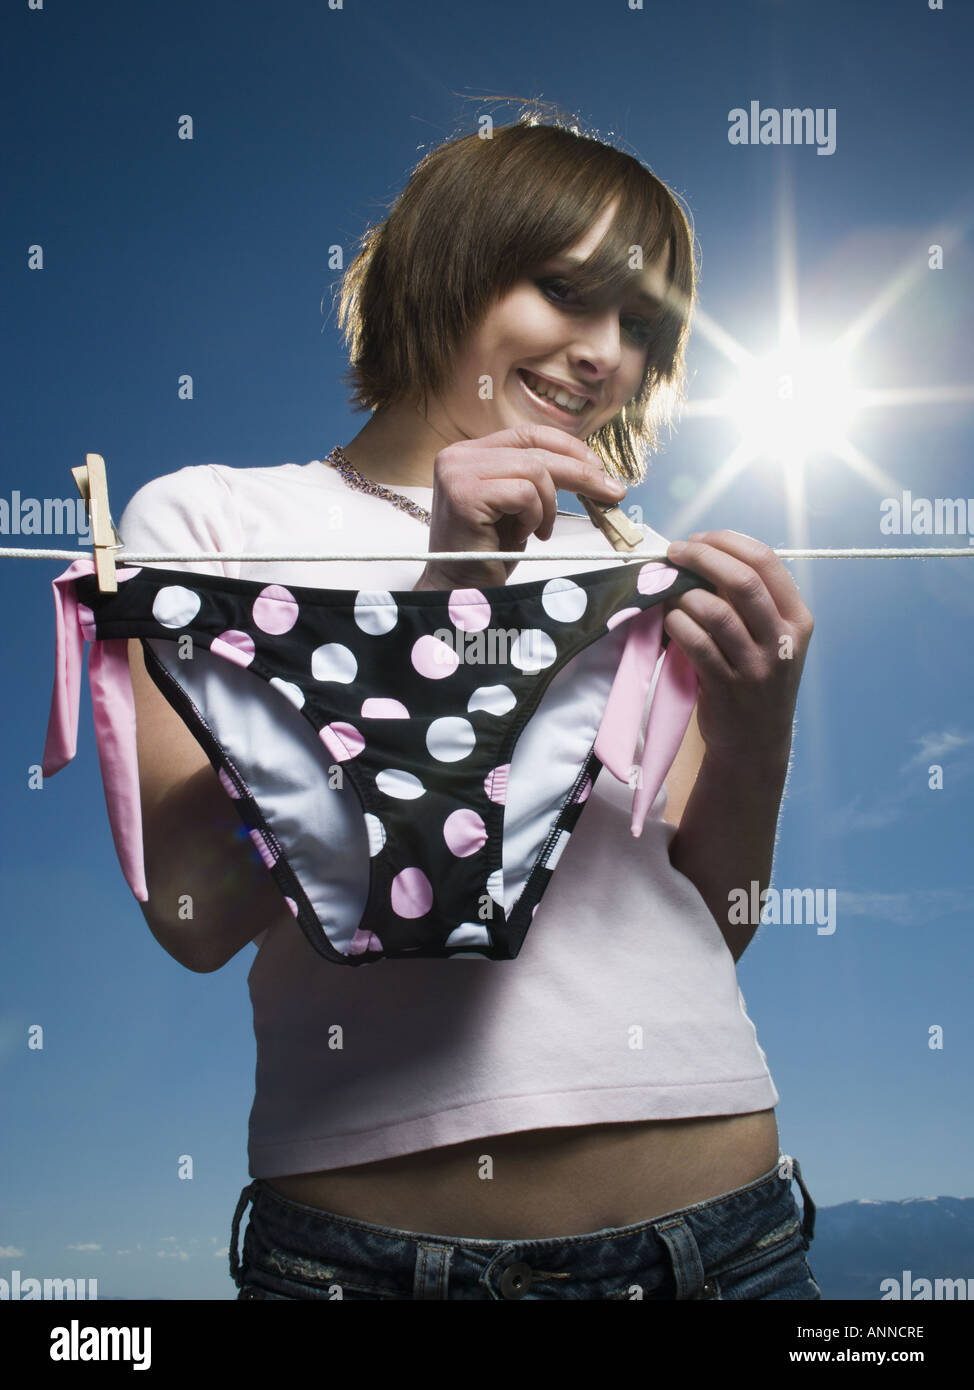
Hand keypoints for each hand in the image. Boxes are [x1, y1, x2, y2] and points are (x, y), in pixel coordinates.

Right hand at [415, 424, 625, 589]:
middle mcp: (458, 457)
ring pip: (533, 470)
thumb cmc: (488, 554)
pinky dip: (534, 517)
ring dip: (549, 506)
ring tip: (539, 532)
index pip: (528, 434)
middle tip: (612, 493)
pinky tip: (522, 536)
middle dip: (581, 473)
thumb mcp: (517, 507)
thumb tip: (591, 466)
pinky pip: (523, 493)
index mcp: (469, 453)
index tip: (599, 468)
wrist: (460, 591)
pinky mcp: (463, 494)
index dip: (568, 447)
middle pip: (535, 450)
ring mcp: (457, 473)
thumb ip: (536, 479)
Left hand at [663, 530, 813, 763]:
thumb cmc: (757, 679)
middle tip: (676, 552)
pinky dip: (676, 623)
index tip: (700, 538)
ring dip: (684, 594)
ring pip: (715, 611)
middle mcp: (782, 640)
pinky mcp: (726, 687)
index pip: (767, 562)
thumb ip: (750, 601)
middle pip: (742, 581)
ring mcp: (756, 666)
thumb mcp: (771, 639)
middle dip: (703, 557)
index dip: (728, 542)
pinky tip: (668, 619)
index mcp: (797, 619)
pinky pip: (695, 643)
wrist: (755, 742)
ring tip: (668, 591)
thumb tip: (704, 554)